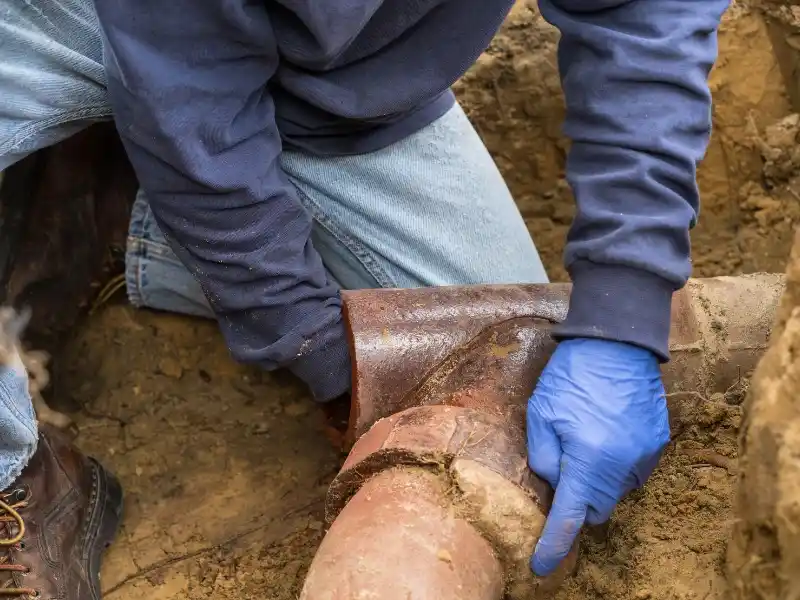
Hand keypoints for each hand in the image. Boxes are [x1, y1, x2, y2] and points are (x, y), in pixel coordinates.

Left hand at [526, 338, 669, 575]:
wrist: (618, 341)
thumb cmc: (572, 374)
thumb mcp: (540, 412)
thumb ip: (543, 456)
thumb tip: (553, 483)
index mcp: (588, 459)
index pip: (569, 517)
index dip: (554, 546)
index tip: (542, 566)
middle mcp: (621, 464)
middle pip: (596, 508)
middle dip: (577, 501)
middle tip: (563, 469)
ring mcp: (644, 455)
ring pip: (615, 490)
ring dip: (598, 480)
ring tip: (586, 441)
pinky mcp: (657, 443)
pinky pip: (633, 470)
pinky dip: (616, 464)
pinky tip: (606, 433)